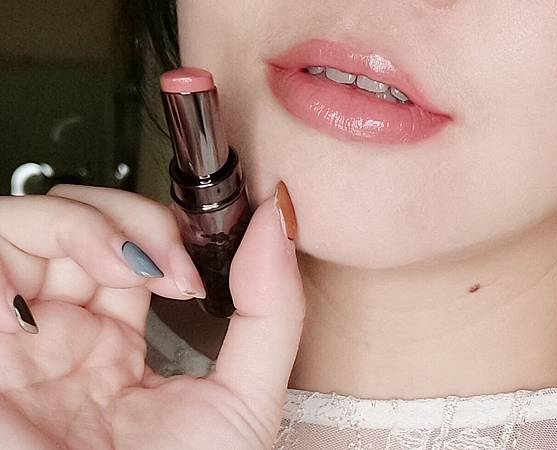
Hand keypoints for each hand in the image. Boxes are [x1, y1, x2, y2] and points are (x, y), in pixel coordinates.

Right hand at [0, 183, 304, 449]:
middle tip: (170, 265)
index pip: (131, 247)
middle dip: (130, 217)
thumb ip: (271, 312)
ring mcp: (18, 337)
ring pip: (28, 224)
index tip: (204, 252)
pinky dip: (24, 250)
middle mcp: (64, 332)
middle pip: (81, 221)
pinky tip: (72, 290)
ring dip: (85, 225)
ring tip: (128, 268)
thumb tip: (281, 219)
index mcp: (116, 344)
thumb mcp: (243, 401)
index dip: (165, 229)